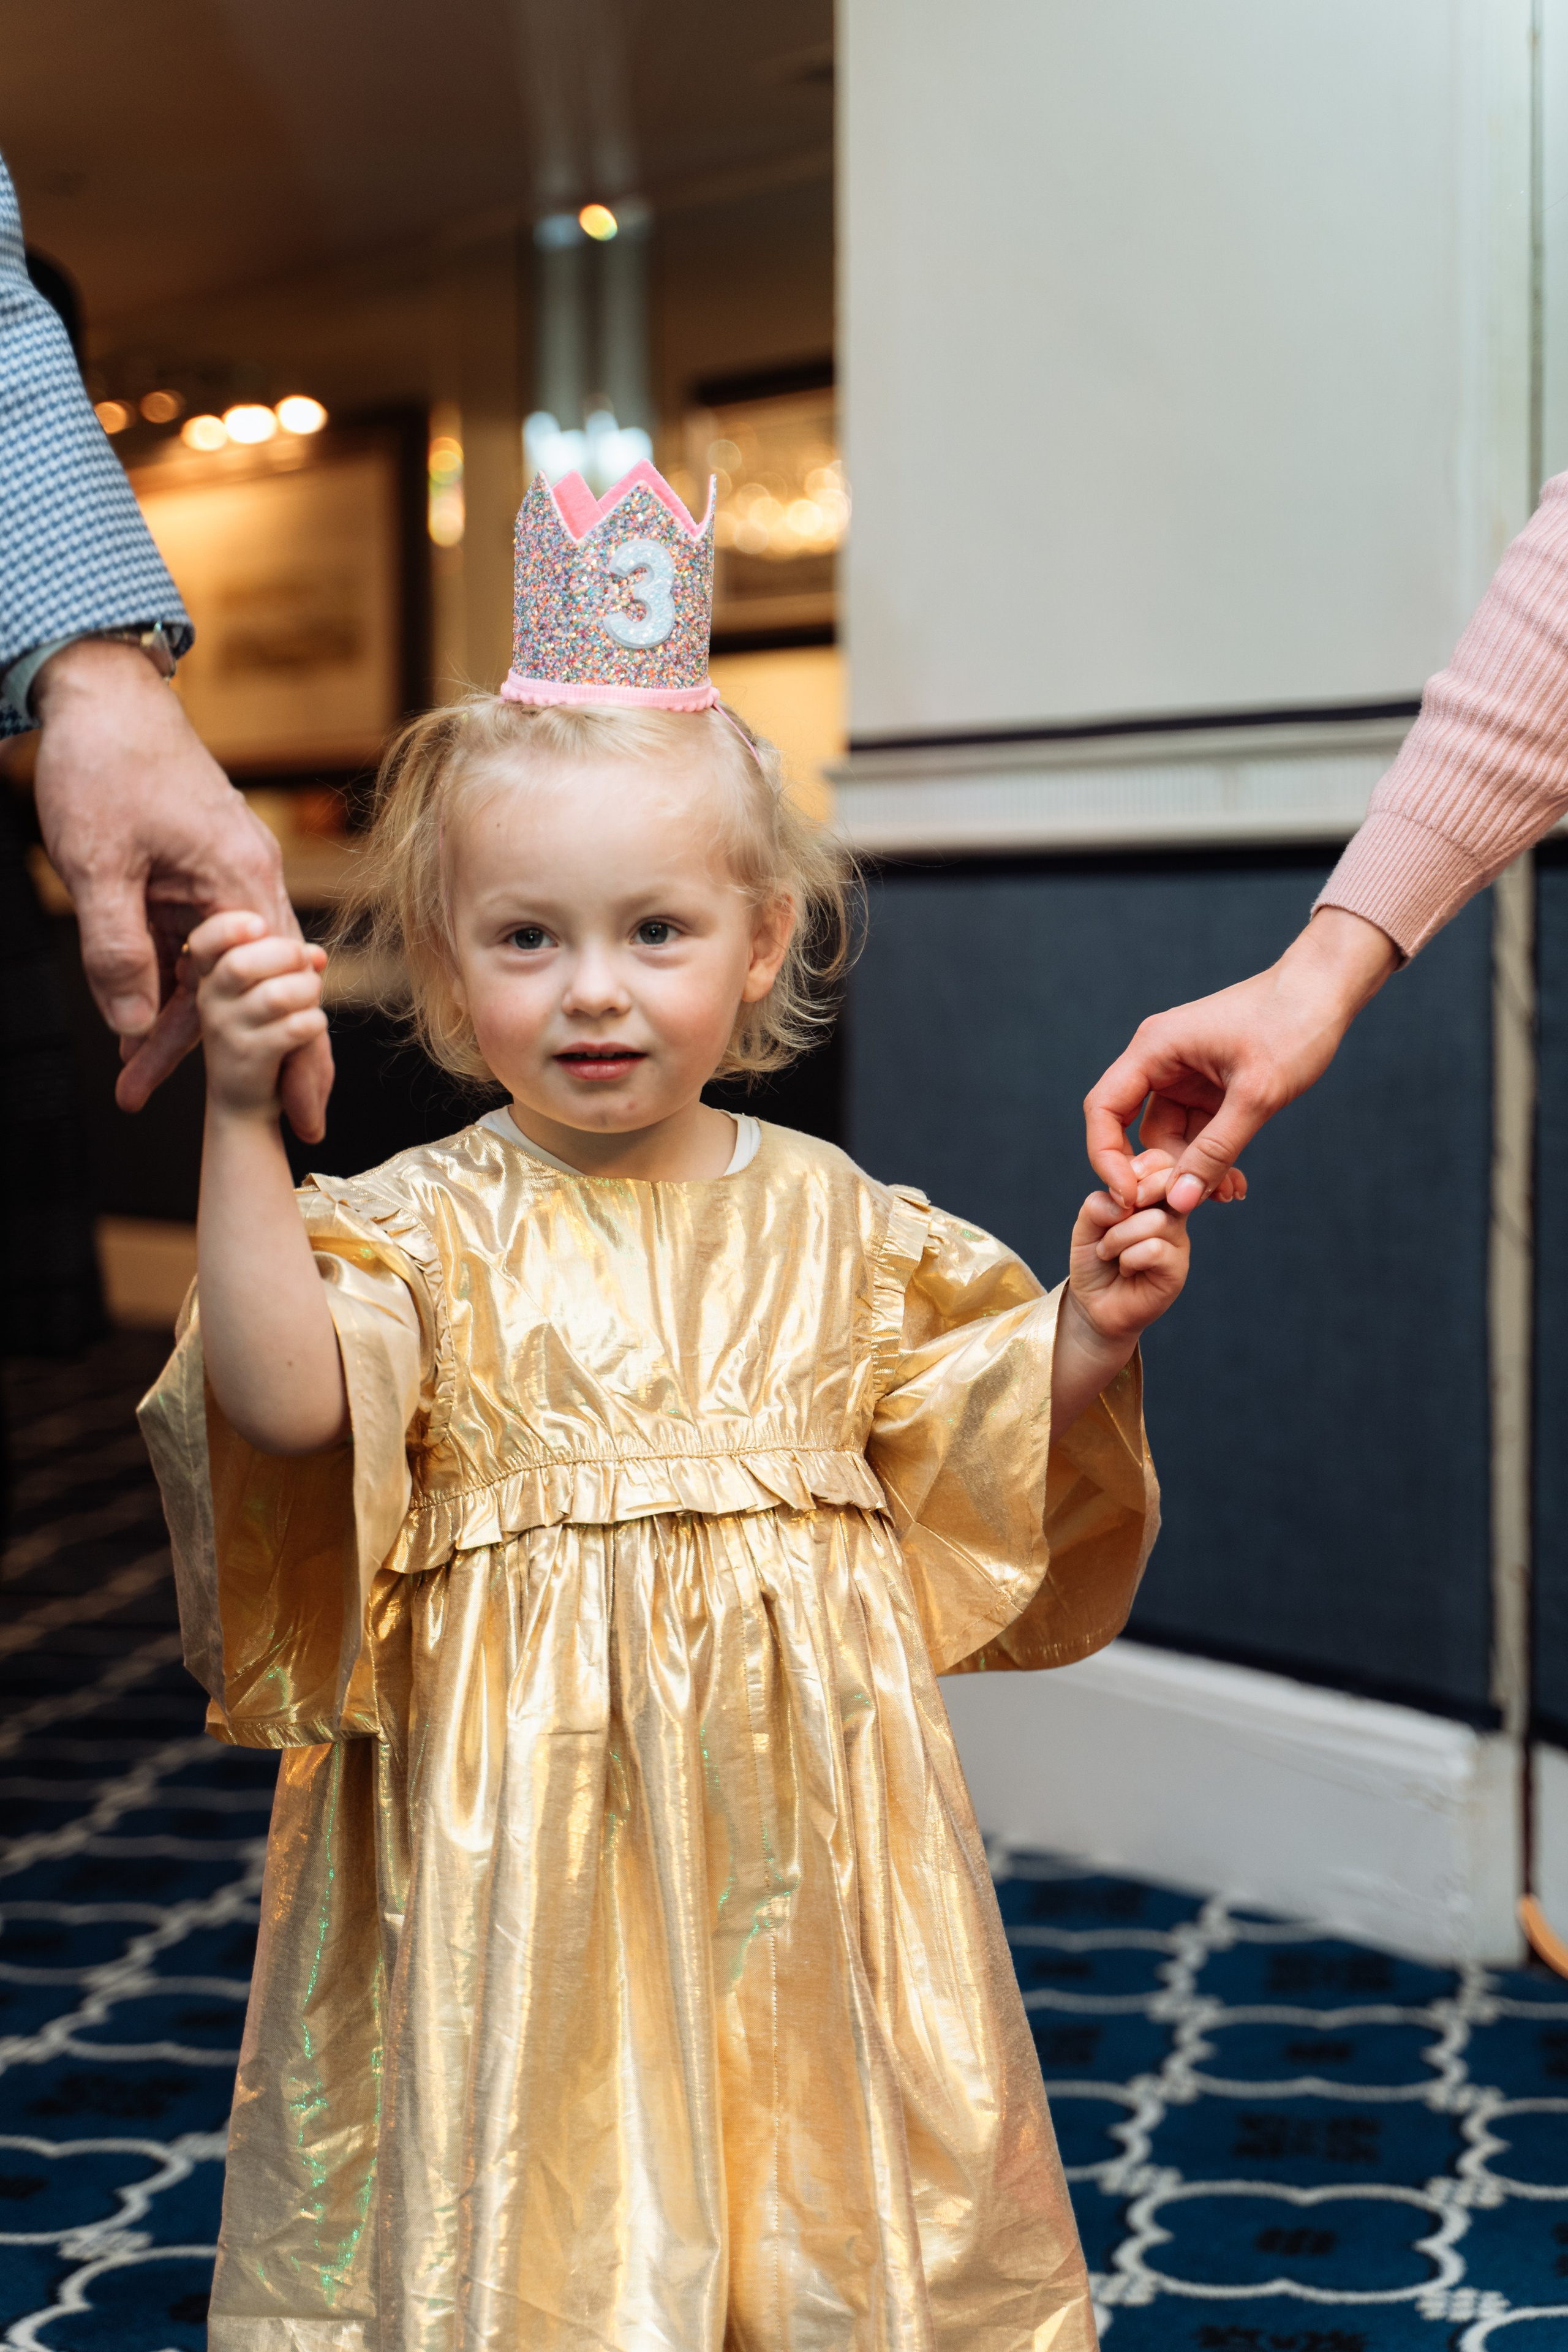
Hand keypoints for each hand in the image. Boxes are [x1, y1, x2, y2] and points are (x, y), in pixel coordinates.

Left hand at [30, 637, 332, 1138]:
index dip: (292, 1062)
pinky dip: (173, 985)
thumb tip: (134, 1027)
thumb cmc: (103, 763)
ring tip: (138, 1079)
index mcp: (241, 884)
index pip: (280, 994)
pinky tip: (138, 1020)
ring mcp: (227, 878)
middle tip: (270, 1128)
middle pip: (267, 994)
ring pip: (224, 976)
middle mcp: (251, 885)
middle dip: (255, 1063)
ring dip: (186, 1028)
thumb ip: (117, 949)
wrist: (99, 691)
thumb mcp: (97, 864)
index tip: (297, 1118)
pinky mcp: (200, 872)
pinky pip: (197, 947)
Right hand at [185, 911, 328, 1119]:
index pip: (203, 941)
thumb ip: (289, 965)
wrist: (245, 1097)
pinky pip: (295, 1028)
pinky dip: (314, 1021)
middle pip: (241, 964)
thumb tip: (316, 955)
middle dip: (288, 957)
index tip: (260, 926)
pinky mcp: (249, 1058)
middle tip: (306, 967)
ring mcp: (226, 1031)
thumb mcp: (268, 990)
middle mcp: (210, 1000)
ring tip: (311, 999)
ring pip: (276, 996)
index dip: (230, 927)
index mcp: (210, 975)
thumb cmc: (264, 1030)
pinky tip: (312, 1025)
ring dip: (307, 991)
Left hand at [1067, 1150, 1189, 1351]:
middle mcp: (1170, 1215)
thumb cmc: (1094, 1260)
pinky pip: (1154, 1250)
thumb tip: (1122, 1203)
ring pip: (1155, 1220)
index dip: (1141, 1168)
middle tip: (1115, 1217)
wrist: (1094, 1304)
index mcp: (1152, 1196)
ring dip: (1118, 1237)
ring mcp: (1177, 1241)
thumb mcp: (1086, 1225)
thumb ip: (1098, 1205)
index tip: (1117, 1192)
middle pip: (1169, 1183)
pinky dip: (1129, 1258)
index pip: (1163, 1163)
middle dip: (1135, 1194)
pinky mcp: (1177, 1269)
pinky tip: (1126, 1268)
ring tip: (1108, 1252)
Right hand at [1082, 908, 1397, 1215]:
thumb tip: (1179, 1201)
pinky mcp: (1209, 1088)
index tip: (1131, 1197)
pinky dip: (1211, 1159)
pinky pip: (1197, 1133)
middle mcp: (1161, 1061)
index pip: (1104, 1110)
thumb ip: (1216, 1151)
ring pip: (1171, 1138)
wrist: (1327, 992)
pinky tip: (1235, 1182)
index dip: (1107, 1157)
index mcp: (1155, 1049)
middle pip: (1138, 1131)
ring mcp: (1185, 1075)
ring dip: (1193, 1171)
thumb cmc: (1293, 1025)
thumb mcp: (1257, 1094)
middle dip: (1164, 1172)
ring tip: (1230, 1193)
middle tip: (1196, 1203)